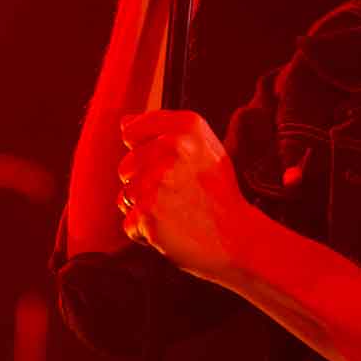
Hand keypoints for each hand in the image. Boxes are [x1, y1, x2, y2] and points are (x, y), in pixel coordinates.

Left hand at [116, 109, 257, 285]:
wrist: (237, 237)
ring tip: (175, 212)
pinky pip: (129, 222)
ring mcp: (159, 180)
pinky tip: (171, 229)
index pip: (131, 130)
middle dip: (143, 184)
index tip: (165, 165)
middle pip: (126, 166)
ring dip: (144, 209)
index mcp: (188, 126)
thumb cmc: (219, 193)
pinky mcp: (149, 212)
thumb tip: (124, 123)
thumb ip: (167, 129)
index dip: (142, 150)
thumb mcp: (206, 147)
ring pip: (126, 195)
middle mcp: (173, 147)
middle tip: (177, 194)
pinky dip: (145, 231)